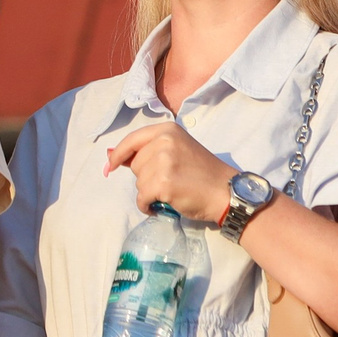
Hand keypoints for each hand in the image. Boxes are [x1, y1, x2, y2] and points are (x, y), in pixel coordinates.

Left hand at [104, 122, 236, 223]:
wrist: (226, 191)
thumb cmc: (203, 172)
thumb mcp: (178, 149)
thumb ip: (149, 149)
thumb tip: (111, 155)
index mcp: (167, 131)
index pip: (131, 140)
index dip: (118, 154)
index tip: (110, 165)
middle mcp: (164, 142)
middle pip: (134, 164)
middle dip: (146, 176)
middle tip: (169, 180)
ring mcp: (163, 162)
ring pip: (138, 183)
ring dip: (149, 192)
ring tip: (172, 191)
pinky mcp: (163, 183)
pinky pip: (141, 199)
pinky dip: (147, 206)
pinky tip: (162, 205)